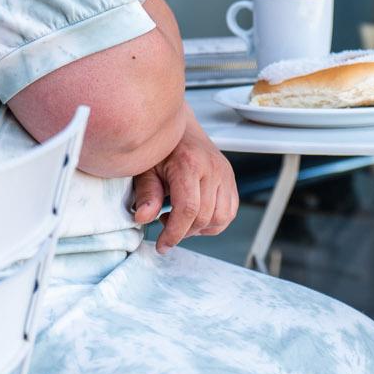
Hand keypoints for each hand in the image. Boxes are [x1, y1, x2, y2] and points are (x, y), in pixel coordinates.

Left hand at [130, 112, 238, 251]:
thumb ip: (147, 194)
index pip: (189, 210)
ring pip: (221, 218)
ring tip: (181, 219)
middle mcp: (212, 168)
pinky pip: (230, 212)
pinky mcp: (230, 179)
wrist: (181, 128)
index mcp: (190, 164)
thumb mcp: (146, 169)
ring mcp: (225, 173)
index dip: (175, 233)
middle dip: (184, 232)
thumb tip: (143, 218)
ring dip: (201, 229)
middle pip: (205, 217)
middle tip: (166, 227)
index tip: (163, 245)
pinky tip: (196, 215)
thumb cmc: (162, 149)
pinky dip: (214, 222)